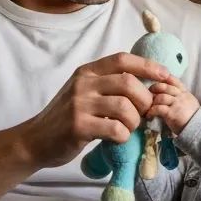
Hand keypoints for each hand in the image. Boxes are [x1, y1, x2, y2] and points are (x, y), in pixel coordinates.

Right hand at [18, 52, 169, 169]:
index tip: (166, 76)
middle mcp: (83, 83)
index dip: (148, 66)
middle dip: (144, 100)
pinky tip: (115, 138)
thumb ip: (108, 85)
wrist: (35, 140)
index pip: (123, 60)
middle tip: (144, 114)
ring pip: (125, 107)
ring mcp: (79, 104)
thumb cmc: (66, 117)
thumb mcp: (84, 92)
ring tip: (127, 128)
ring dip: (134, 121)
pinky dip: (123, 136)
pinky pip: (115, 129)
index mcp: (87, 71)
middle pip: (129, 83)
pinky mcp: (78, 126)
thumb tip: (148, 84)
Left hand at [146, 76, 199, 133]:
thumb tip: (164, 93)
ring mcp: (177, 104)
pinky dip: (151, 111)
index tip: (156, 81)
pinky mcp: (172, 113)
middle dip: (154, 88)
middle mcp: (181, 96)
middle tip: (149, 93)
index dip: (163, 78)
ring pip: (161, 97)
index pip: (173, 80)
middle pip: (164, 86)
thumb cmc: (191, 117)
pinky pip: (158, 108)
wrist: (198, 129)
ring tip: (149, 107)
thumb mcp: (189, 102)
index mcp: (185, 92)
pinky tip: (149, 115)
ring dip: (153, 102)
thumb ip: (179, 96)